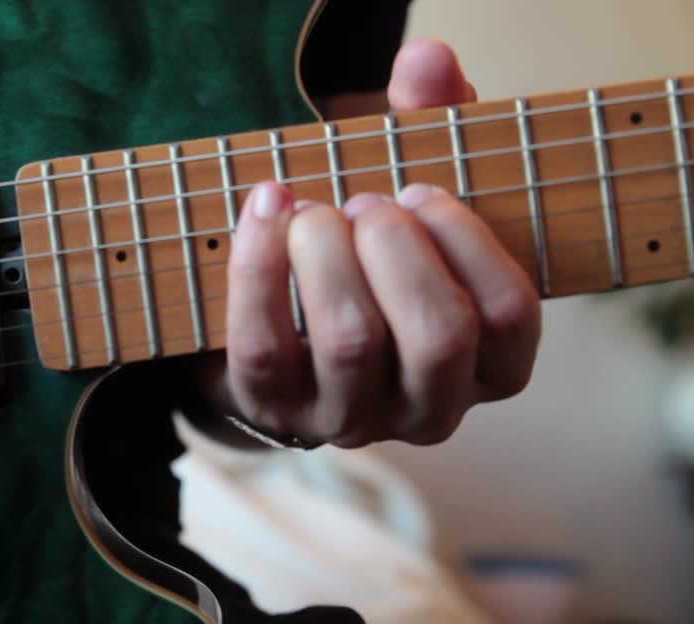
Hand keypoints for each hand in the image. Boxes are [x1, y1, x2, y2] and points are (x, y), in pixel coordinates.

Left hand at [207, 40, 540, 447]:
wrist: (281, 337)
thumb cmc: (371, 262)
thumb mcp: (417, 203)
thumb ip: (435, 128)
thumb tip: (426, 59)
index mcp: (489, 368)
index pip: (507, 317)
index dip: (466, 242)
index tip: (419, 191)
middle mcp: (429, 410)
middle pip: (437, 337)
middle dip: (398, 251)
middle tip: (363, 203)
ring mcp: (350, 420)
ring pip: (351, 343)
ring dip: (328, 255)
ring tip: (313, 212)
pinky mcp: (274, 410)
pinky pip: (263, 346)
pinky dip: (259, 268)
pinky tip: (265, 213)